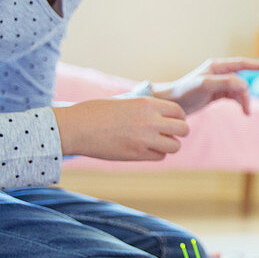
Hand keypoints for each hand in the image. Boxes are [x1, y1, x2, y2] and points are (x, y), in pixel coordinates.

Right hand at [54, 97, 188, 159]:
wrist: (75, 127)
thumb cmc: (95, 111)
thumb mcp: (124, 100)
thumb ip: (144, 106)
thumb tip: (160, 110)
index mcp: (147, 104)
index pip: (179, 112)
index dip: (178, 117)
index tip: (171, 121)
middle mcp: (150, 121)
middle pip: (184, 129)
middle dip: (178, 132)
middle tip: (168, 134)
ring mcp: (145, 139)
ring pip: (175, 146)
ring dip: (169, 145)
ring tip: (157, 142)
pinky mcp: (137, 155)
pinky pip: (160, 156)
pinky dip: (156, 154)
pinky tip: (145, 149)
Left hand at [153, 57, 258, 115]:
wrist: (171, 104)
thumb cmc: (185, 92)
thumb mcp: (204, 85)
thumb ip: (225, 82)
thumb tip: (244, 84)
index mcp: (217, 66)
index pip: (243, 63)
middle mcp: (219, 72)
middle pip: (243, 79)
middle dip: (249, 90)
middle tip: (250, 105)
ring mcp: (219, 83)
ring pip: (240, 89)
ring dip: (244, 100)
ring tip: (246, 112)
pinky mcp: (217, 94)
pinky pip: (234, 96)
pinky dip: (240, 103)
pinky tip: (243, 111)